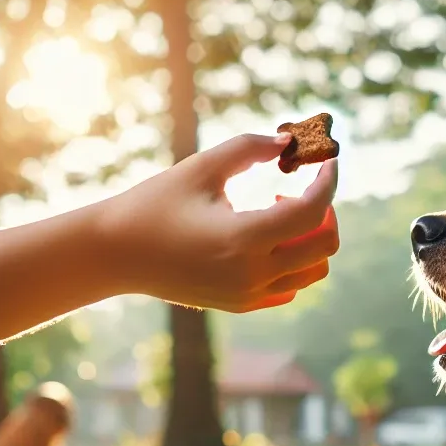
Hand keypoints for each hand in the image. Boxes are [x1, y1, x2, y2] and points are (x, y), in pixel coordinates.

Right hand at [96, 133, 339, 311]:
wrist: (117, 254)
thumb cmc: (156, 203)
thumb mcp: (202, 167)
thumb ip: (250, 148)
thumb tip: (290, 141)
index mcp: (243, 238)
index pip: (312, 211)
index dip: (327, 182)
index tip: (328, 161)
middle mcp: (252, 273)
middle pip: (324, 246)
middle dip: (326, 211)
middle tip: (302, 187)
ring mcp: (249, 295)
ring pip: (314, 271)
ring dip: (311, 237)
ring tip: (278, 209)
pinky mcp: (242, 304)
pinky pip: (291, 286)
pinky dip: (295, 260)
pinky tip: (268, 236)